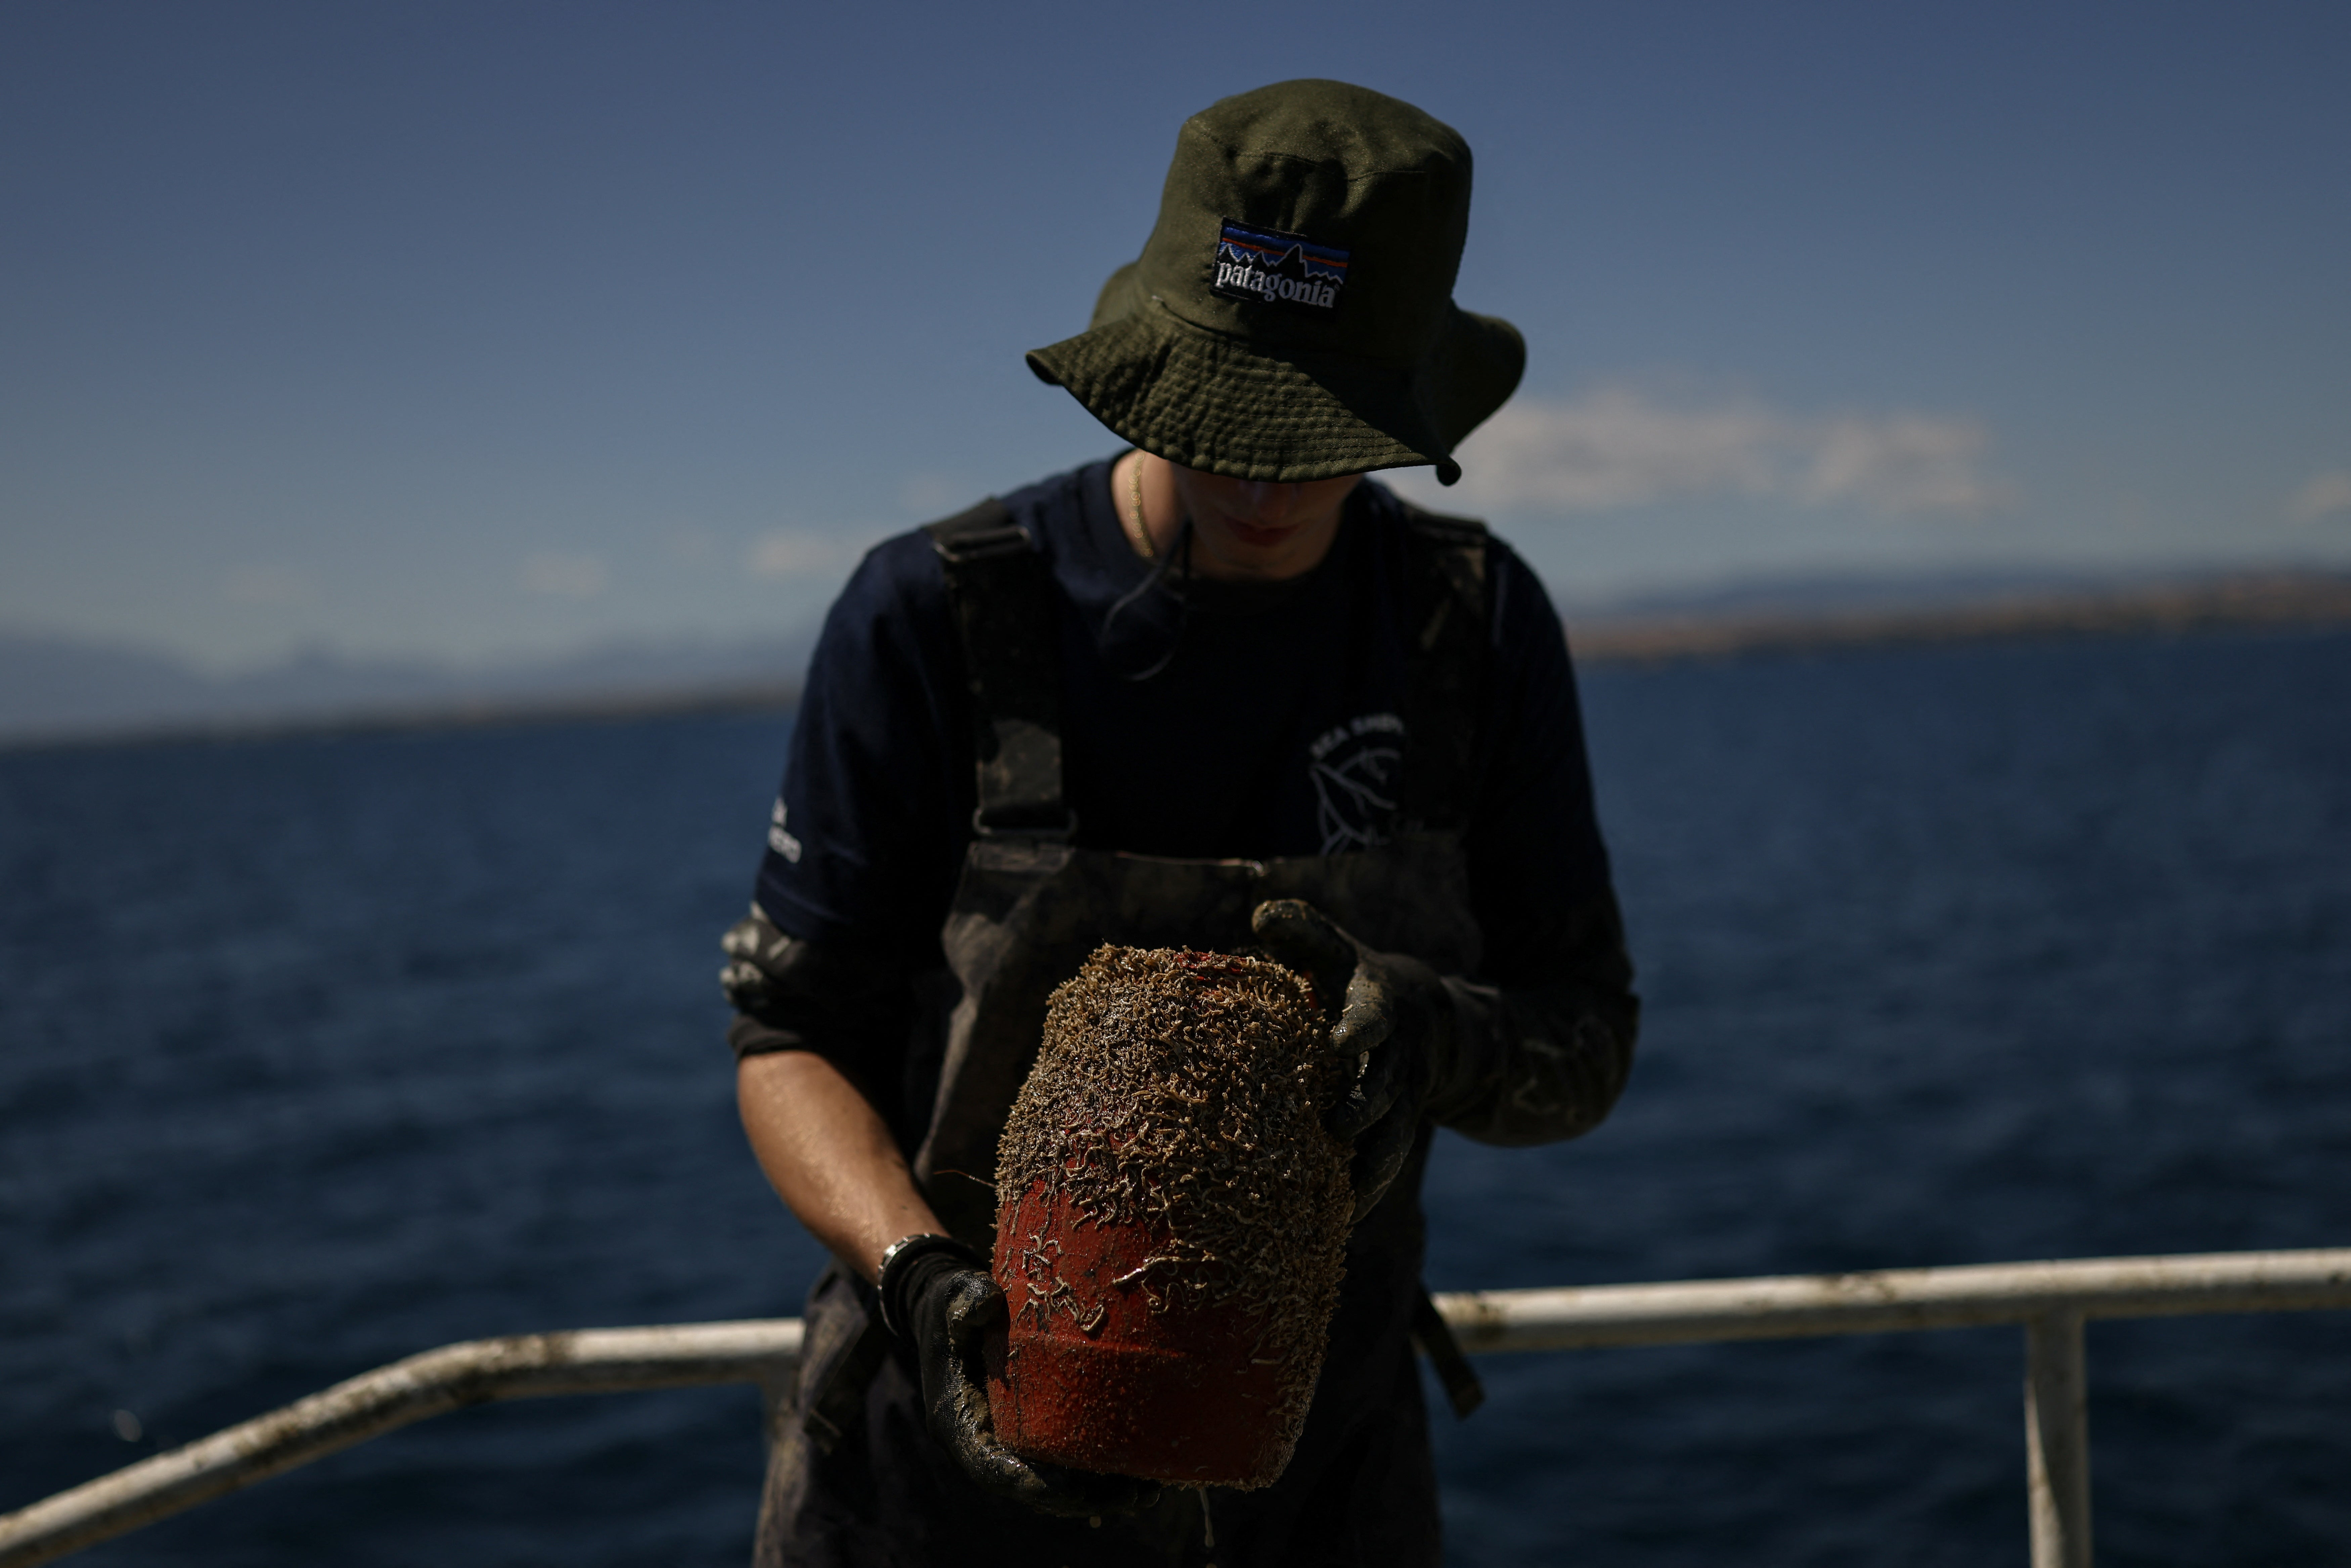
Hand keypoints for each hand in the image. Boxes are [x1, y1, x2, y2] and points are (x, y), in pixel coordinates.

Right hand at [888, 1245, 1158, 1518]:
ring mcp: (1005, 1437)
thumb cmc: (950, 1302)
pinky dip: (1096, 1466)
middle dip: (1083, 1498)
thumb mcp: (953, 1297)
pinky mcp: (1028, 1426)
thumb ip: (966, 1300)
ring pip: (1053, 1481)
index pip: (996, 1470)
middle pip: (1033, 1487)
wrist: (947, 1306)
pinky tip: (1140, 1467)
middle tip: (1136, 1495)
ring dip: (1098, 1491)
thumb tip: (985, 1300)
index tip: (1080, 1495)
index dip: (1037, 1487)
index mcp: (958, 1420)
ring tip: (1149, 1490)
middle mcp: (982, 1440)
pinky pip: (1062, 1458)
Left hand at [1251, 899, 1457, 1219]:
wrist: (1430, 1017)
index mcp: (1378, 1004)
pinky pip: (1388, 1162)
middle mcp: (1397, 1053)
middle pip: (1385, 1083)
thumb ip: (1303, 931)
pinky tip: (1339, 1222)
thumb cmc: (1356, 979)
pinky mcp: (1401, 1127)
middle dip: (1364, 1105)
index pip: (1372, 1012)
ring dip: (1371, 1165)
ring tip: (1341, 1197)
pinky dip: (1368, 1190)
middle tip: (1335, 1126)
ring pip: (1394, 1135)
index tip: (1341, 1041)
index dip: (1359, 1025)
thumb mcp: (1335, 950)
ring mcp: (1404, 1095)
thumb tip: (1262, 915)